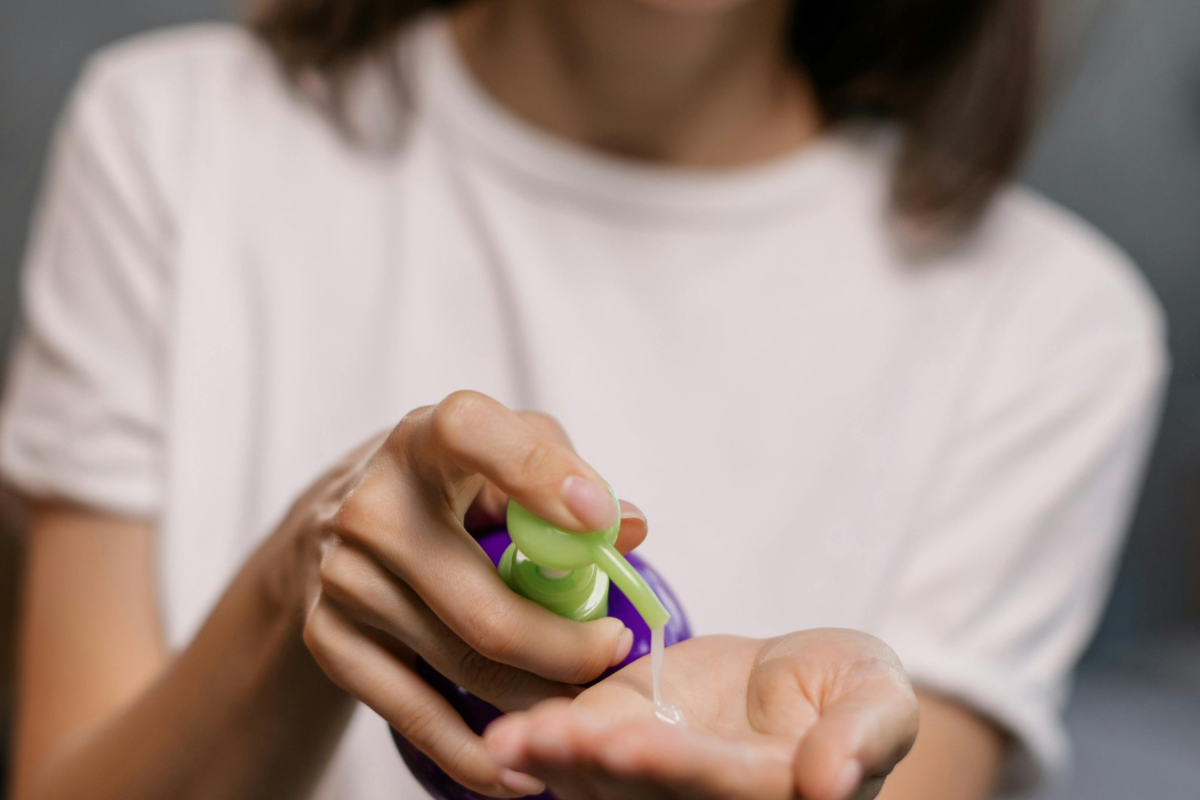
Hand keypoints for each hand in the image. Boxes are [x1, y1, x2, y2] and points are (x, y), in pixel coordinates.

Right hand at [273, 391, 645, 795]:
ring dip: (539, 697)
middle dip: (568, 646)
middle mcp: (372, 506)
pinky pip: (415, 714)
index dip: (538, 474)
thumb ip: (569, 476)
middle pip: (484, 604)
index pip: (471, 432)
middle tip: (614, 651)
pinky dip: (475, 752)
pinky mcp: (328, 638)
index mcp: (424, 440)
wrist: (335, 524)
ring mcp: (343, 578)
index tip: (598, 520)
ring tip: (586, 702)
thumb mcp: (502, 456)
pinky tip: (522, 771)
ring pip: (465, 664)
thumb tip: (629, 527)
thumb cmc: (446, 485)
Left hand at [484, 629, 918, 799]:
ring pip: (602, 782)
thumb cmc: (847, 689)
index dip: (680, 768)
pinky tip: (507, 739)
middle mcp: (705, 797)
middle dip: (601, 767)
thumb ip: (863, 736)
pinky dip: (541, 746)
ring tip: (514, 743)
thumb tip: (834, 784)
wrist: (797, 678)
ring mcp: (655, 775)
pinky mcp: (619, 737)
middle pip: (648, 792)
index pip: (725, 788)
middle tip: (555, 740)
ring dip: (558, 762)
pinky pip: (576, 749)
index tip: (638, 745)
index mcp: (771, 795)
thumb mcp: (880, 697)